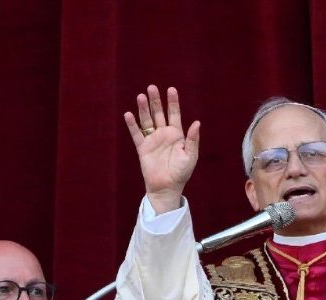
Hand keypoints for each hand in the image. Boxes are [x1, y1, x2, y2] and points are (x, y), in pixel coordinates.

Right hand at [123, 85, 200, 213]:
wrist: (167, 187)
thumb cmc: (181, 173)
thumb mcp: (190, 156)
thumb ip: (192, 139)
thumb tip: (196, 123)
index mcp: (177, 134)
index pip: (174, 114)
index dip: (173, 102)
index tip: (171, 89)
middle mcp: (164, 134)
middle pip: (159, 113)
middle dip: (156, 101)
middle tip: (152, 87)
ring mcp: (152, 140)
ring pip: (147, 120)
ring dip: (143, 109)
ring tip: (140, 96)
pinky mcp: (143, 148)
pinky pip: (136, 134)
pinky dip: (132, 125)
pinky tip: (129, 114)